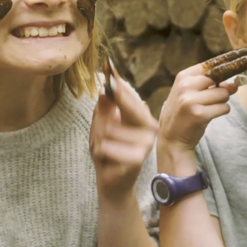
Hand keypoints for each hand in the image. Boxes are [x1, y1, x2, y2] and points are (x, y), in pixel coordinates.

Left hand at [90, 62, 158, 202]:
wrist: (113, 183)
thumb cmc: (108, 154)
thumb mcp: (102, 126)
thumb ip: (105, 107)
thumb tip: (106, 85)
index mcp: (141, 117)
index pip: (128, 94)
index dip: (117, 80)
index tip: (108, 63)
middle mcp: (148, 126)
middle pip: (124, 105)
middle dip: (103, 118)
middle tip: (98, 129)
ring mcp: (146, 142)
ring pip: (109, 128)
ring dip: (98, 138)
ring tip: (102, 149)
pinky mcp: (138, 157)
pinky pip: (106, 146)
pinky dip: (99, 150)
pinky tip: (104, 158)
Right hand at [158, 63, 236, 157]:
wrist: (171, 137)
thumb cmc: (184, 112)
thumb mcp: (191, 93)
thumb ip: (211, 85)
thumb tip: (235, 85)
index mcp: (183, 77)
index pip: (211, 64)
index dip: (229, 59)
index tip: (244, 53)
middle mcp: (185, 86)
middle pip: (219, 78)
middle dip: (223, 88)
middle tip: (219, 96)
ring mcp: (191, 100)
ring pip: (224, 94)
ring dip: (222, 102)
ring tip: (208, 109)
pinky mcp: (199, 114)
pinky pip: (224, 108)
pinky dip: (222, 111)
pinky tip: (209, 116)